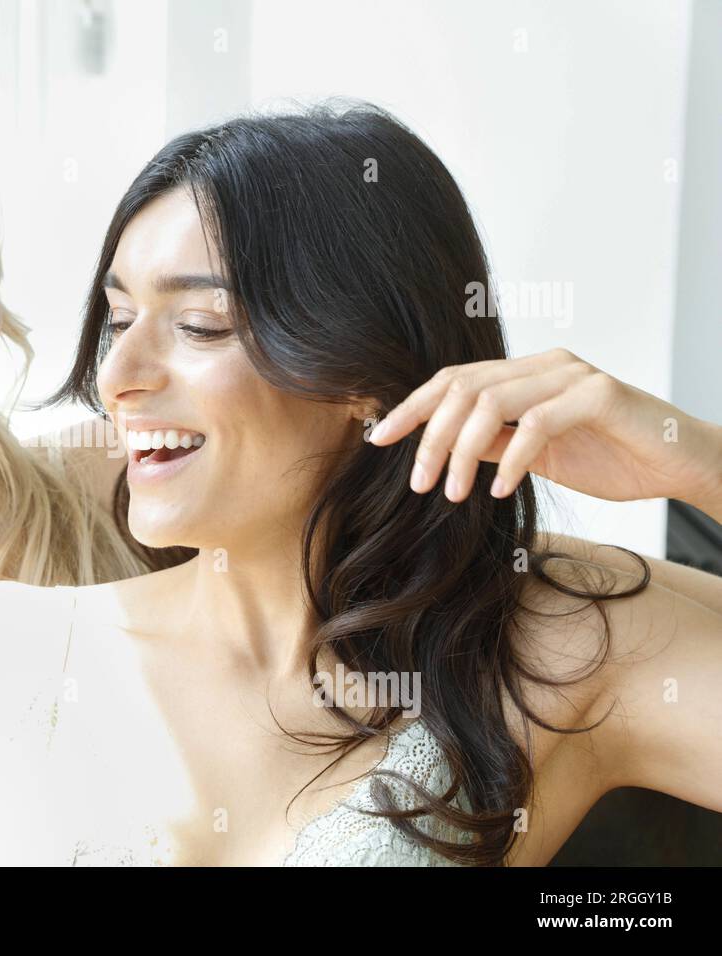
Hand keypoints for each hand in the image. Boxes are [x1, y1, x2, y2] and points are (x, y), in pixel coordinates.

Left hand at [366, 348, 721, 508]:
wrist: (682, 465)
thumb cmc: (613, 458)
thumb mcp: (536, 456)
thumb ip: (493, 443)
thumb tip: (445, 448)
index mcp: (525, 373)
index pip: (453, 380)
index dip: (411, 407)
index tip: (378, 439)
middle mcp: (544, 364)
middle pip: (463, 388)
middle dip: (430, 436)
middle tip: (420, 484)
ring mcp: (572, 374)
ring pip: (492, 401)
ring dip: (462, 451)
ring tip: (454, 494)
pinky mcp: (599, 394)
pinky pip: (536, 423)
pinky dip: (510, 459)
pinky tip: (499, 490)